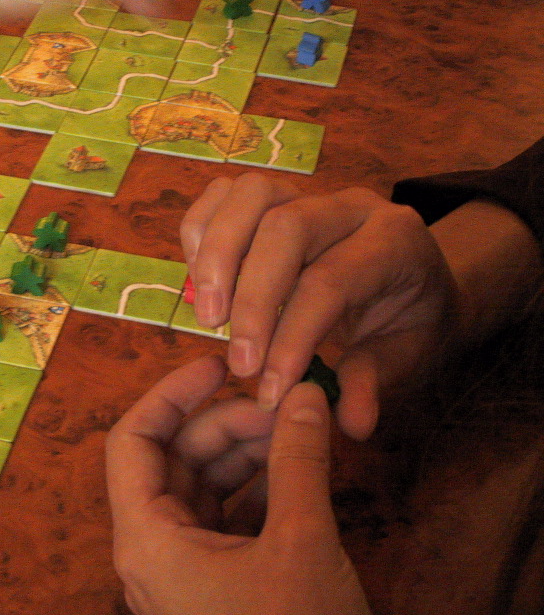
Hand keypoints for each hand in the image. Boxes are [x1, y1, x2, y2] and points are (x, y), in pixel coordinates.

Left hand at [107, 356, 377, 614]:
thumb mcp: (302, 542)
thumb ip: (299, 459)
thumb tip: (304, 393)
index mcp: (146, 540)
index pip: (131, 441)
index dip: (169, 394)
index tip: (218, 366)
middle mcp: (150, 553)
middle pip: (172, 460)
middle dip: (226, 425)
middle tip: (285, 405)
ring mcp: (180, 573)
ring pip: (200, 487)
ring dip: (245, 455)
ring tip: (298, 432)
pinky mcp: (212, 587)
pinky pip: (221, 519)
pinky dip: (254, 491)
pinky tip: (295, 471)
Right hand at [180, 173, 457, 438]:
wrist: (414, 280)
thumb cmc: (409, 322)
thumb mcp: (406, 357)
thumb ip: (374, 382)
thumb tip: (349, 421)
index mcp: (395, 242)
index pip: (330, 281)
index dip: (291, 336)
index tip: (267, 388)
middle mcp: (351, 207)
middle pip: (285, 228)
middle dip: (251, 297)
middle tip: (237, 361)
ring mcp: (308, 193)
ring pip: (251, 195)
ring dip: (216, 256)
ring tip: (208, 317)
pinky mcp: (273, 195)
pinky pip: (224, 192)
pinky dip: (200, 231)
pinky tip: (199, 281)